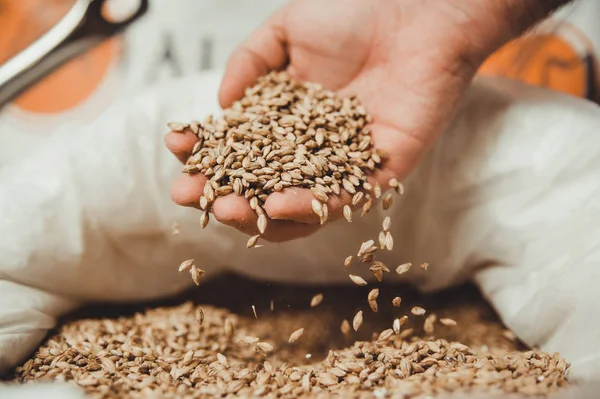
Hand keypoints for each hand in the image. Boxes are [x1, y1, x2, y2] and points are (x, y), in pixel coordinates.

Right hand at [166, 0, 567, 240]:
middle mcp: (313, 150)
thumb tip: (221, 106)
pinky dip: (310, 207)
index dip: (207, 151)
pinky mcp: (379, 175)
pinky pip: (343, 201)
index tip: (177, 150)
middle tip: (188, 194)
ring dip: (258, 212)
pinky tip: (276, 204)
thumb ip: (250, 62)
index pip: (242, 148)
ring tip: (225, 207)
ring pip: (297, 206)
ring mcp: (344, 166)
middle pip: (262, 186)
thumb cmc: (356, 15)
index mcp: (289, 122)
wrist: (418, 16)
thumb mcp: (287, 30)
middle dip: (222, 192)